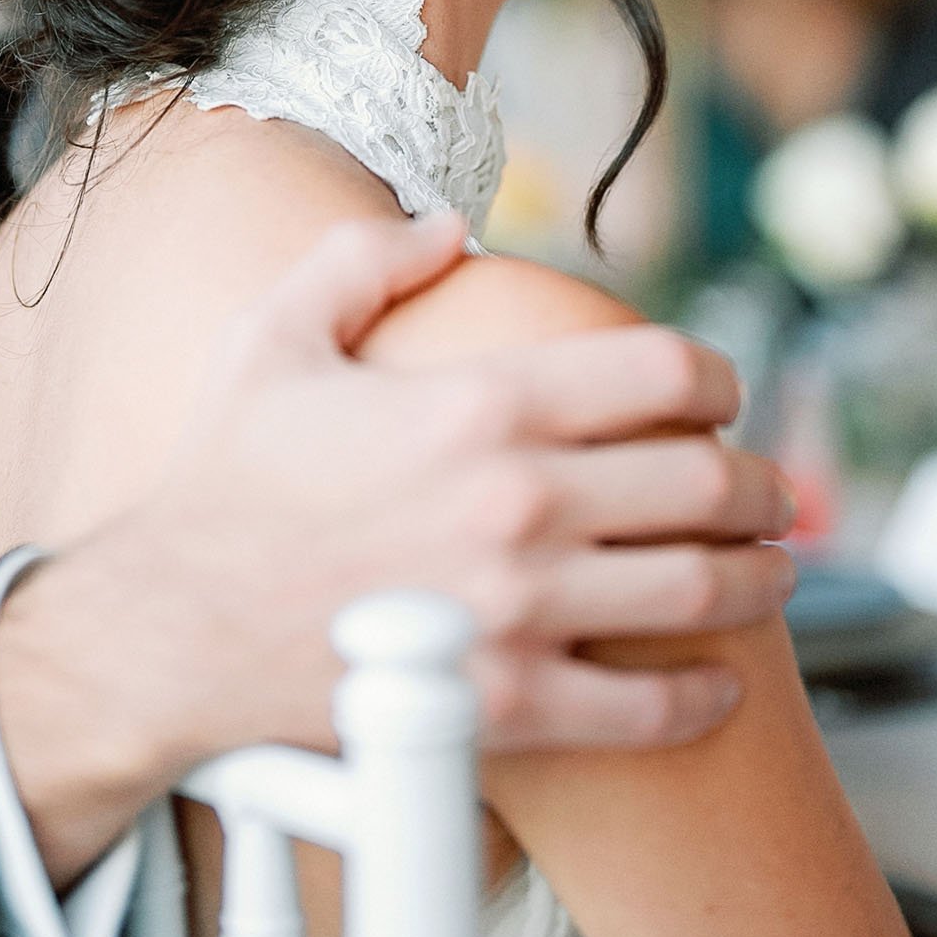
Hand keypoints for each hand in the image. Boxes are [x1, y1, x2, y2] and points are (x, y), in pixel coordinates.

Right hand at [0, 211, 794, 882]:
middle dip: (757, 485)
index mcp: (481, 405)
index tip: (721, 396)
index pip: (663, 374)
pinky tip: (720, 690)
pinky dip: (700, 702)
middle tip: (767, 493)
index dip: (717, 379)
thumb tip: (449, 224)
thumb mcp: (275, 338)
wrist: (164, 632)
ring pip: (699, 591)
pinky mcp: (502, 705)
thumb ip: (366, 260)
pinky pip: (641, 712)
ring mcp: (517, 610)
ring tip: (772, 575)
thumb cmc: (220, 485)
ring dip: (760, 582)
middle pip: (705, 483)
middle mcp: (518, 502)